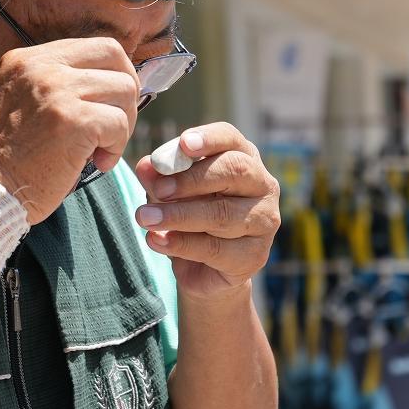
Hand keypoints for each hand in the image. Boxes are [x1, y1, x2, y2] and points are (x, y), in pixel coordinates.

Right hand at [0, 38, 138, 224]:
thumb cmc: (6, 161)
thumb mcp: (22, 103)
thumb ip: (57, 86)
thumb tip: (114, 83)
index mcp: (26, 59)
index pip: (96, 46)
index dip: (115, 74)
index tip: (110, 105)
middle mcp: (40, 66)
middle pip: (115, 57)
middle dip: (125, 93)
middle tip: (114, 127)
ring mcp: (56, 90)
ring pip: (124, 90)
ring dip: (122, 124)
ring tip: (101, 149)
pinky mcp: (73, 120)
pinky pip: (119, 123)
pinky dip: (116, 147)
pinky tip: (99, 163)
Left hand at [133, 123, 279, 297]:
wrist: (203, 269)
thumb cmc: (190, 217)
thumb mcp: (169, 194)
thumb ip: (159, 180)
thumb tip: (145, 166)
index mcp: (243, 158)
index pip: (230, 138)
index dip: (209, 139)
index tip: (184, 144)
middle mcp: (262, 185)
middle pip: (234, 171)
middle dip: (191, 180)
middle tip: (158, 190)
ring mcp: (264, 221)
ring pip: (222, 214)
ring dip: (179, 215)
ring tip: (145, 218)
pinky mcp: (254, 256)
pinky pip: (215, 248)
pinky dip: (180, 244)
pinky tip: (155, 240)